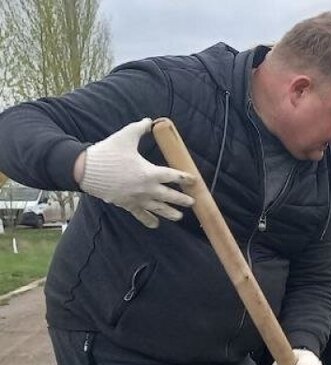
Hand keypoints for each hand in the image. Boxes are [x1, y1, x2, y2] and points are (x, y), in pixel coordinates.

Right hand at [78, 118, 194, 228]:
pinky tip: (155, 225)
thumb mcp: (125, 136)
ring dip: (170, 213)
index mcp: (149, 172)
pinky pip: (140, 214)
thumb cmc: (107, 152)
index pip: (173, 176)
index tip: (193, 180)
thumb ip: (139, 128)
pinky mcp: (126, 204)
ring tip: (179, 217)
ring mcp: (137, 198)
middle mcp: (146, 188)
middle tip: (192, 202)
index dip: (184, 178)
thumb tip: (149, 121)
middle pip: (170, 196)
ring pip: (158, 208)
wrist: (85, 169)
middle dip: (182, 199)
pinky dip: (148, 220)